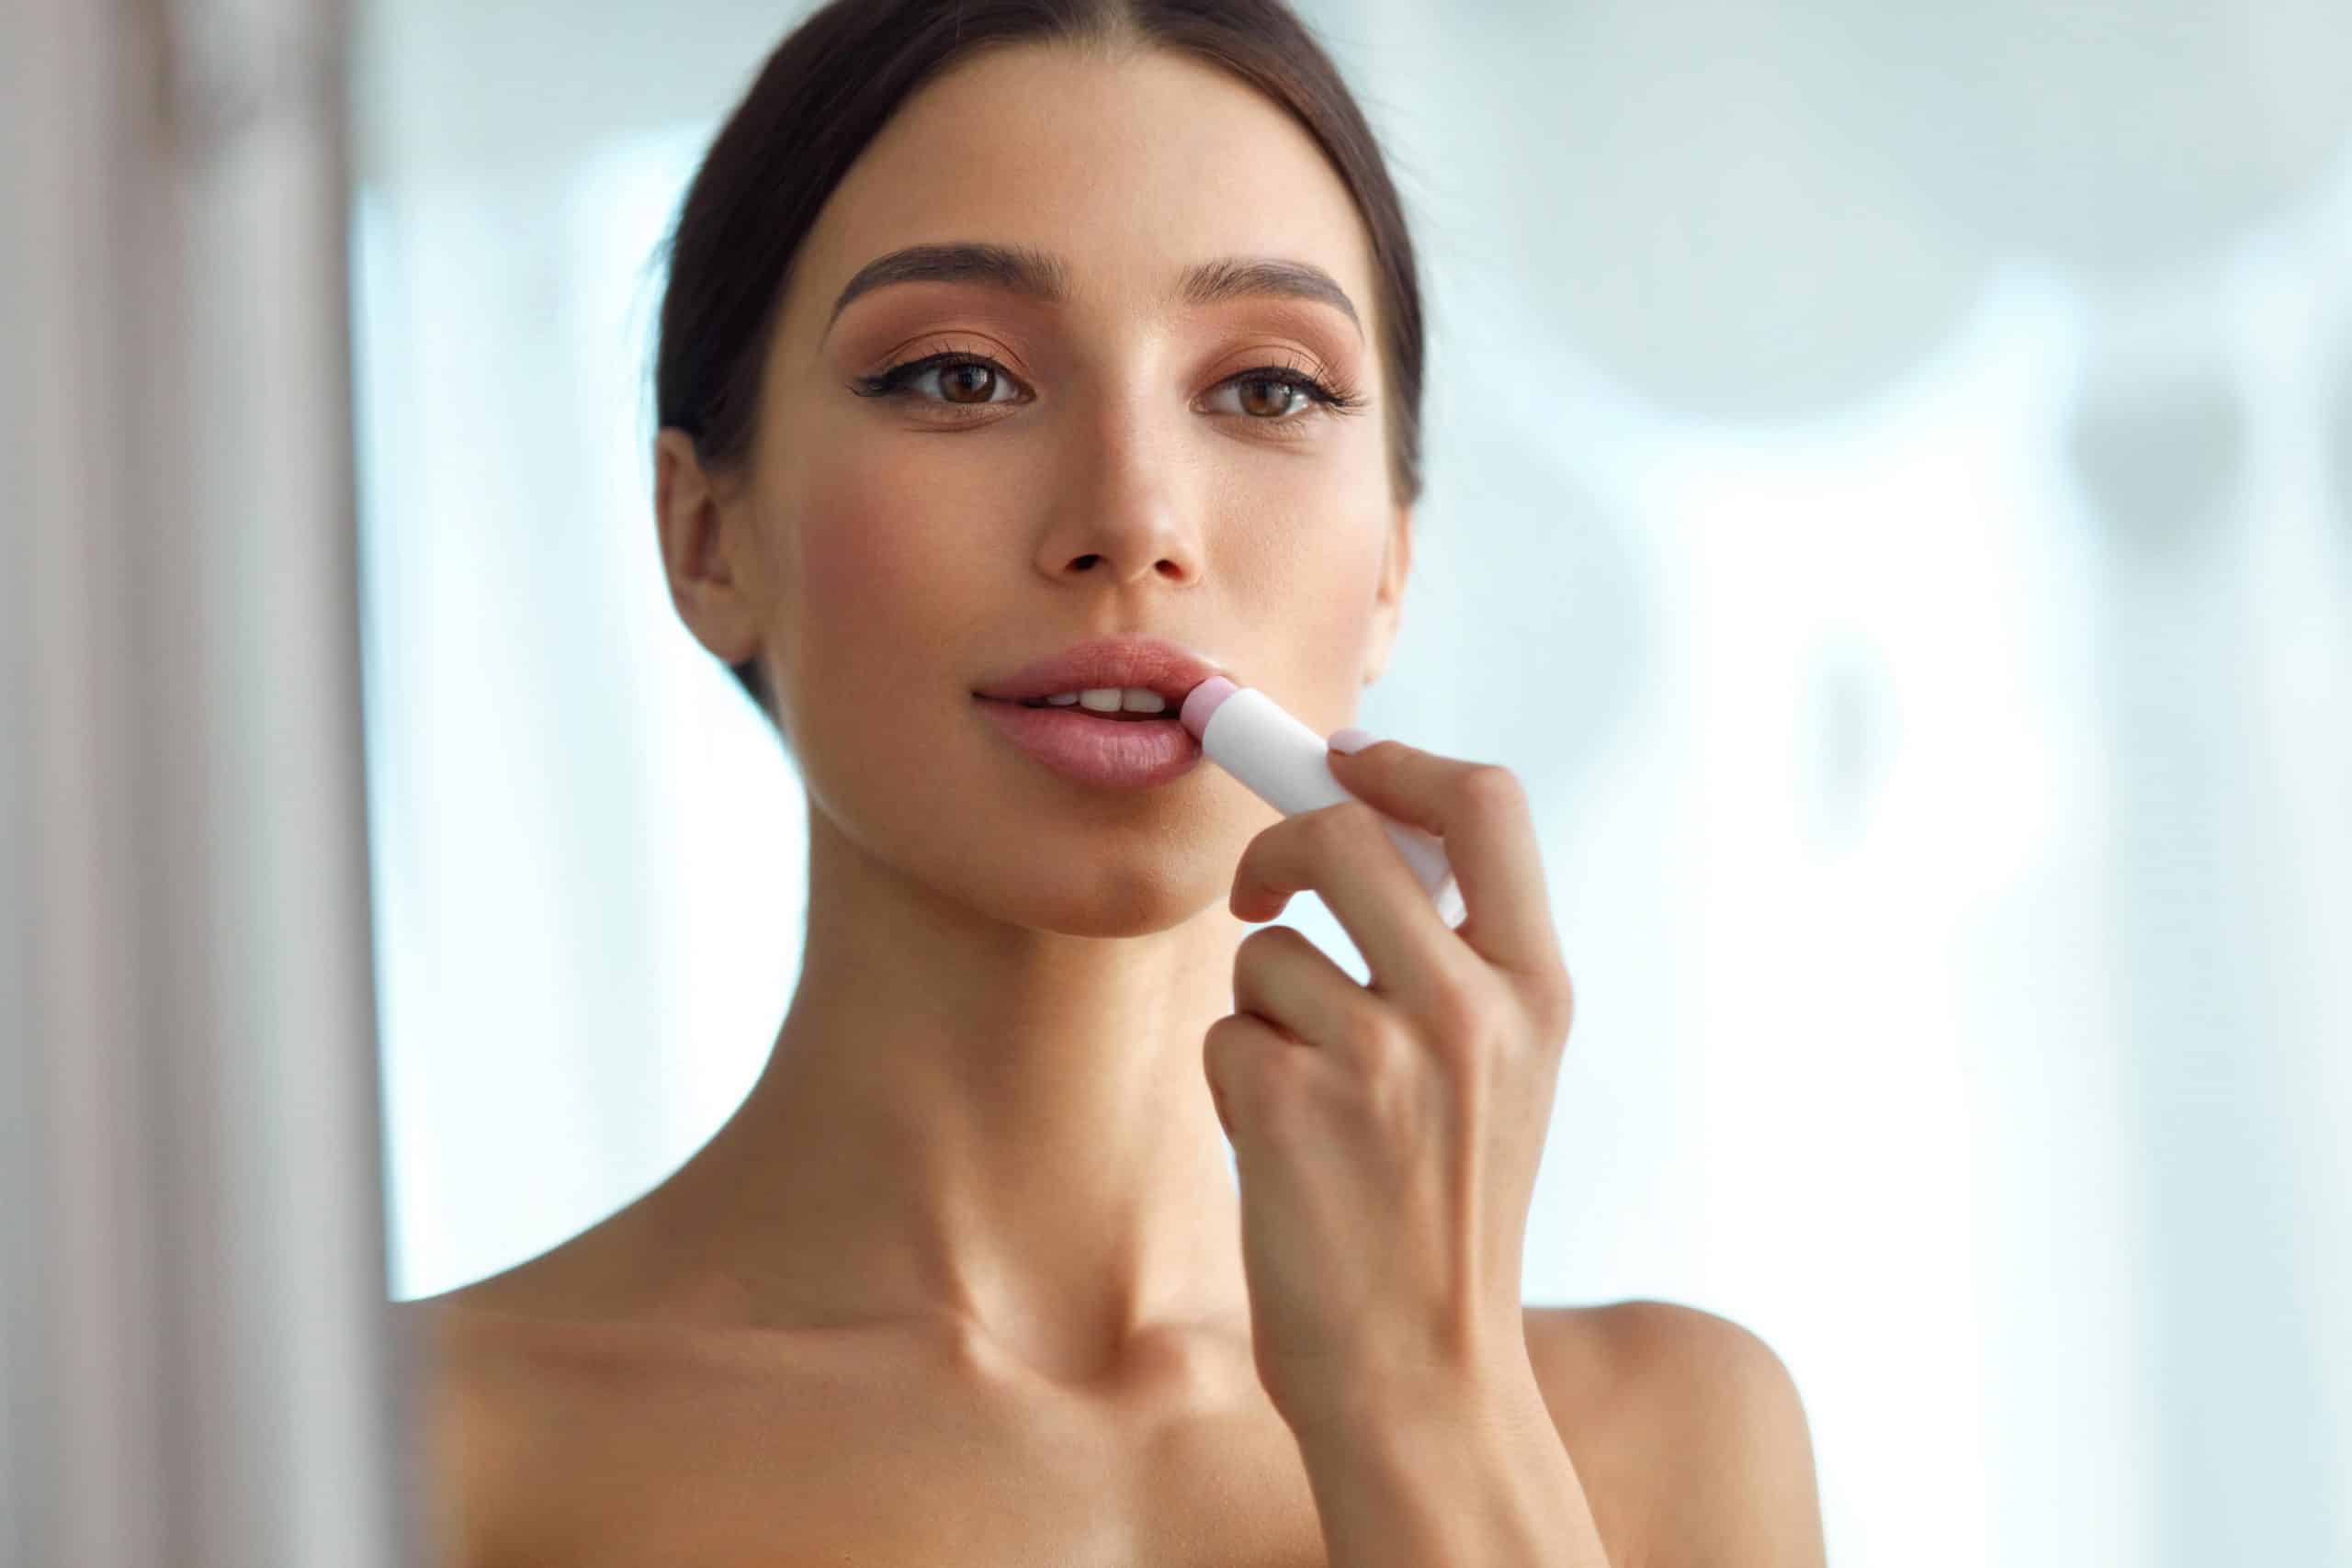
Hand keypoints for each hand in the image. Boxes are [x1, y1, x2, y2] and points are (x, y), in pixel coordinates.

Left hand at [1202, 735, 1576, 1438]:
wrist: (1424, 1378)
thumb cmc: (1445, 1220)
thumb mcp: (1504, 1076)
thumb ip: (1456, 958)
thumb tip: (1358, 823)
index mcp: (1538, 991)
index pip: (1486, 805)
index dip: (1402, 762)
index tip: (1345, 761)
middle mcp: (1470, 1010)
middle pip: (1341, 834)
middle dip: (1277, 848)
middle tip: (1258, 894)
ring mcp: (1379, 1055)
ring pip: (1265, 946)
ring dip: (1260, 1008)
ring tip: (1307, 1097)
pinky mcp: (1288, 1102)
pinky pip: (1226, 1031)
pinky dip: (1236, 1078)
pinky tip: (1283, 1152)